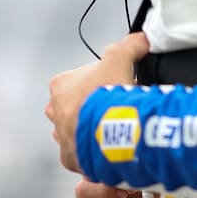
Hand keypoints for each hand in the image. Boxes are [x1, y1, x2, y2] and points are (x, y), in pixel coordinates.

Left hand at [46, 31, 149, 172]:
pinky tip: (111, 149)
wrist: (111, 133)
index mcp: (61, 87)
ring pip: (80, 131)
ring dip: (94, 130)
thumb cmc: (108, 97)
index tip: (117, 86)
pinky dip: (95, 153)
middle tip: (119, 108)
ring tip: (116, 131)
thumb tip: (140, 39)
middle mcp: (56, 112)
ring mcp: (62, 137)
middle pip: (79, 106)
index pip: (82, 79)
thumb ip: (129, 45)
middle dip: (97, 107)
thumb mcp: (119, 58)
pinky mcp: (71, 158)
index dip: (103, 81)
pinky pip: (83, 155)